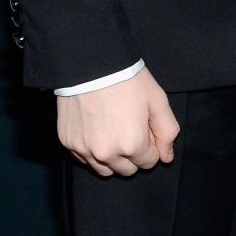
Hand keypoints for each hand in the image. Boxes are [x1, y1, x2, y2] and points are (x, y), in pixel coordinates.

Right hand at [57, 68, 178, 176]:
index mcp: (131, 144)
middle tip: (131, 129)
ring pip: (104, 170)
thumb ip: (167, 132)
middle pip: (127, 170)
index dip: (151, 145)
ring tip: (114, 132)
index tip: (146, 128)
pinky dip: (93, 152)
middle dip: (134, 155)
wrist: (92, 65)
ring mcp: (83, 150)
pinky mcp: (68, 143)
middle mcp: (106, 153)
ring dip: (113, 158)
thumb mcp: (158, 101)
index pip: (149, 162)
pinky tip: (97, 131)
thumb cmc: (128, 81)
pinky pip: (84, 159)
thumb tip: (166, 157)